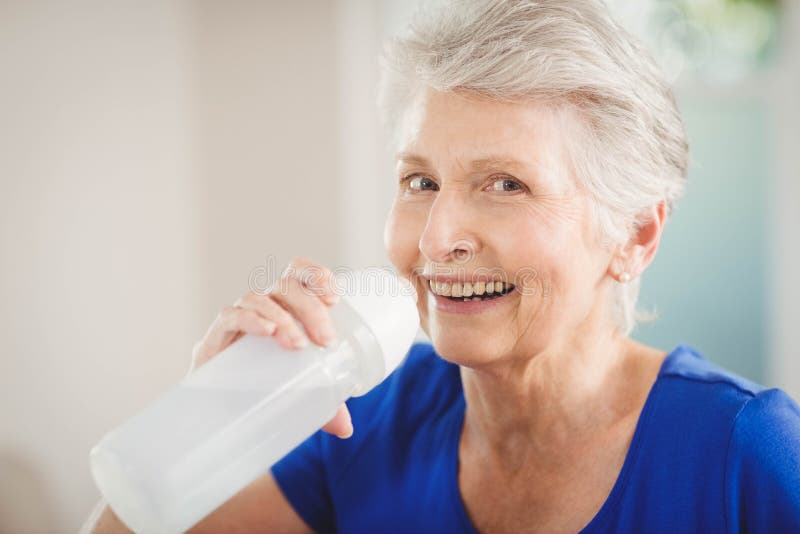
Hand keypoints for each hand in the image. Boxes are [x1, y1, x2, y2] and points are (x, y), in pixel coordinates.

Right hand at [189, 257, 352, 437]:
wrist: (215, 418)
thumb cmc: (263, 392)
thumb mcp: (301, 394)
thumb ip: (324, 406)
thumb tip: (346, 427)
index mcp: (284, 309)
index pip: (298, 274)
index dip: (316, 275)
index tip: (335, 297)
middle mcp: (261, 309)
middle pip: (285, 285)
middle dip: (310, 306)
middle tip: (325, 339)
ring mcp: (236, 322)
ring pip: (258, 297)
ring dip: (282, 317)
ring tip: (298, 344)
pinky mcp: (213, 340)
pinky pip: (230, 316)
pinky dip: (251, 319)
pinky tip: (267, 332)